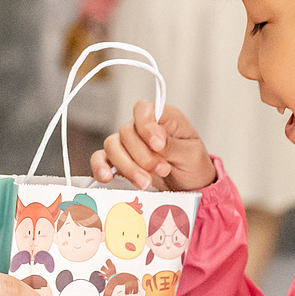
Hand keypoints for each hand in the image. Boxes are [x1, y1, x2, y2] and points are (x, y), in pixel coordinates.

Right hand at [92, 101, 216, 190]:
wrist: (190, 187)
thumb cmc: (194, 165)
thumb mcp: (191, 154)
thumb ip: (172, 145)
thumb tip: (155, 141)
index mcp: (164, 118)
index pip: (143, 109)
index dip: (146, 126)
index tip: (158, 146)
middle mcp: (143, 128)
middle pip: (126, 132)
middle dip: (142, 156)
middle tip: (162, 170)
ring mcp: (129, 144)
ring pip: (112, 145)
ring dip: (127, 166)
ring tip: (146, 182)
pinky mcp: (120, 161)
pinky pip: (101, 159)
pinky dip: (100, 167)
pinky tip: (107, 177)